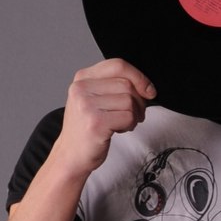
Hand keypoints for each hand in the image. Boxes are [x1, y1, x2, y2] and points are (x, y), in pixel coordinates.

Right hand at [51, 58, 156, 179]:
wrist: (71, 155)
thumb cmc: (87, 128)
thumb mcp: (95, 99)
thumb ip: (114, 86)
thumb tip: (146, 86)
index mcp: (82, 78)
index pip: (117, 65)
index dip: (138, 76)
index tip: (148, 90)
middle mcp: (81, 89)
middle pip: (127, 84)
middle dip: (139, 101)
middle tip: (134, 115)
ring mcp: (87, 105)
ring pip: (129, 101)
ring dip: (134, 115)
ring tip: (123, 123)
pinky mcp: (95, 122)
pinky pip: (128, 116)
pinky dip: (130, 125)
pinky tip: (119, 130)